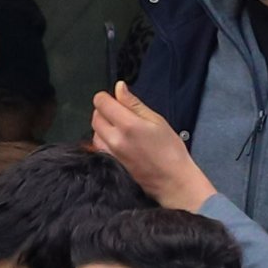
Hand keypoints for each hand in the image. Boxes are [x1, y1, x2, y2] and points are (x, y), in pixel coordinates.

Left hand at [88, 84, 216, 215]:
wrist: (172, 180)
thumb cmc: (170, 150)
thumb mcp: (156, 120)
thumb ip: (134, 104)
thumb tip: (119, 87)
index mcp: (128, 125)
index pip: (101, 102)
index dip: (106, 97)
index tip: (114, 99)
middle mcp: (114, 139)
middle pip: (96, 116)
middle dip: (105, 111)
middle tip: (121, 114)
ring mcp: (109, 152)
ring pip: (95, 131)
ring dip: (103, 126)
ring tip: (122, 129)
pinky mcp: (108, 163)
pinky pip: (98, 145)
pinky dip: (104, 139)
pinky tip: (119, 142)